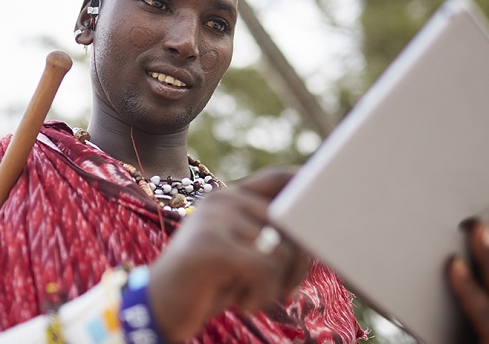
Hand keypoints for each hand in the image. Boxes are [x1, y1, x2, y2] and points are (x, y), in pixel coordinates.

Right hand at [148, 168, 309, 341]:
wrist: (157, 308)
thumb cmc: (206, 284)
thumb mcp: (237, 255)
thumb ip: (264, 237)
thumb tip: (312, 236)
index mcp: (228, 199)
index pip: (277, 179)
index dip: (307, 184)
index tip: (331, 192)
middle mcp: (221, 201)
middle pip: (290, 222)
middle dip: (299, 262)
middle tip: (288, 289)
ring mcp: (215, 220)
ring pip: (281, 251)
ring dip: (274, 285)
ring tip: (248, 296)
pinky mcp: (212, 246)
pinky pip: (264, 269)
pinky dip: (260, 295)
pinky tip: (239, 302)